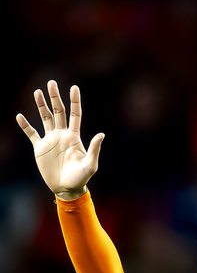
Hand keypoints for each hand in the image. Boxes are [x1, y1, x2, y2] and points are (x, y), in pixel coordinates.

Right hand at [16, 81, 103, 198]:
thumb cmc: (81, 178)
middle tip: (51, 83)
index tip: (74, 87)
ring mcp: (50, 140)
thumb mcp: (90, 165)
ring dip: (41, 105)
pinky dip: (25, 126)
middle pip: (58, 112)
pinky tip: (20, 116)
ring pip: (45, 118)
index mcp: (74, 136)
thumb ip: (95, 149)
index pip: (75, 114)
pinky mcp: (40, 148)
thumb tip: (101, 134)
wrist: (67, 189)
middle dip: (55, 97)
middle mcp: (62, 135)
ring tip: (37, 92)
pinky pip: (32, 134)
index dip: (74, 101)